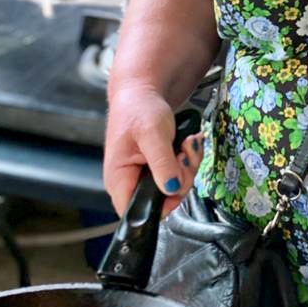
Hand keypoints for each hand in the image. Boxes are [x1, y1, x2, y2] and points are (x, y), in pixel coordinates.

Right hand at [103, 85, 204, 218]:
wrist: (143, 92)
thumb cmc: (139, 109)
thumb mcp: (152, 133)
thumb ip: (162, 163)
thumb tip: (172, 189)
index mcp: (119, 180)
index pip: (136, 213)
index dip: (162, 206)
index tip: (177, 182)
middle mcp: (130, 183)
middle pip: (163, 201)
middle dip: (182, 177)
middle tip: (184, 153)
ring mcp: (145, 177)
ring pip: (176, 188)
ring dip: (188, 166)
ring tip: (185, 143)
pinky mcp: (158, 170)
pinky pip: (179, 176)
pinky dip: (188, 160)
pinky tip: (186, 143)